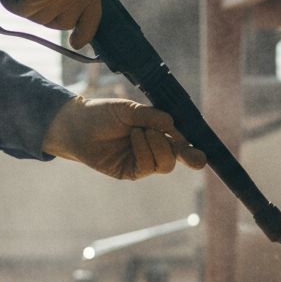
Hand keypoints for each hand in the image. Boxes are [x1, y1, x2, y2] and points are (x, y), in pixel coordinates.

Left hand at [44, 97, 206, 179]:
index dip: (193, 149)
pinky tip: (134, 136)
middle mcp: (153, 149)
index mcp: (158, 132)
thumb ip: (152, 117)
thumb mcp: (130, 109)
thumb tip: (173, 124)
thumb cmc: (103, 113)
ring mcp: (142, 162)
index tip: (202, 154)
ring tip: (140, 130)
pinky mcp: (130, 172)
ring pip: (165, 164)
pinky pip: (147, 166)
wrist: (77, 124)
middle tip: (175, 139)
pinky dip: (144, 150)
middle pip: (178, 157)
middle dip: (181, 150)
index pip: (182, 143)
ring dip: (157, 145)